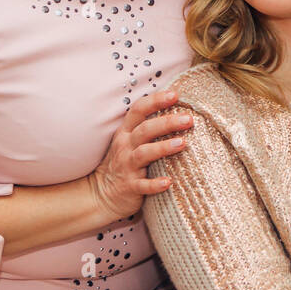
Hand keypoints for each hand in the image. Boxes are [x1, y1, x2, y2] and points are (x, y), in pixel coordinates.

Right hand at [86, 89, 193, 226]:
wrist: (102, 194)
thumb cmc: (125, 163)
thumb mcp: (131, 141)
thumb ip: (149, 127)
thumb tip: (180, 110)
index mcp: (126, 132)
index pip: (139, 110)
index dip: (156, 100)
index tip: (175, 95)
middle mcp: (125, 146)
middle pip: (145, 130)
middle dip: (167, 122)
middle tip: (188, 119)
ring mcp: (127, 166)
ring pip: (143, 154)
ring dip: (163, 148)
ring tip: (182, 143)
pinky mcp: (130, 187)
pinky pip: (143, 185)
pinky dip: (155, 184)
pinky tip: (168, 182)